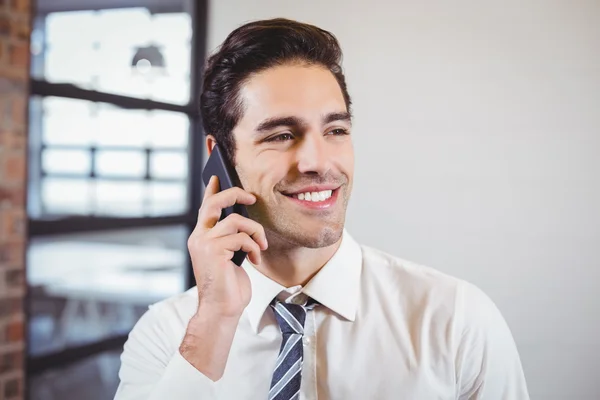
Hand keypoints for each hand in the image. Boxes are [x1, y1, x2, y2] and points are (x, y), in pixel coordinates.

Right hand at [187, 175, 267, 318]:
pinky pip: (242, 238)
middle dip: (235, 195)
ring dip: (255, 232)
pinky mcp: (213, 251)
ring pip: (236, 221)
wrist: (223, 308)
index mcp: (201, 237)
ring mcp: (204, 243)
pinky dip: (254, 248)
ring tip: (260, 246)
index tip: (218, 176)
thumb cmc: (229, 285)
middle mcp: (198, 237)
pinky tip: (255, 260)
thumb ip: (231, 236)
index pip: (205, 207)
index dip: (212, 190)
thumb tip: (244, 218)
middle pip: (215, 202)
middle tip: (252, 199)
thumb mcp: (230, 255)